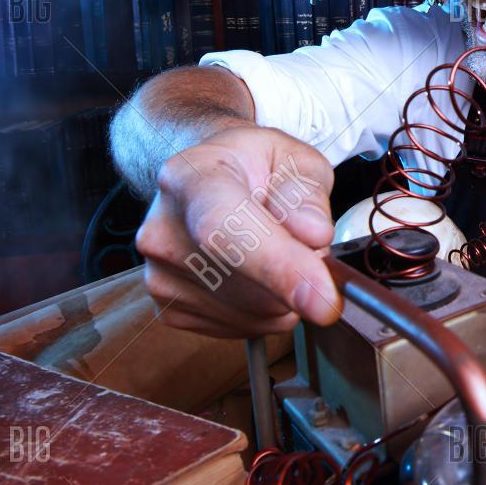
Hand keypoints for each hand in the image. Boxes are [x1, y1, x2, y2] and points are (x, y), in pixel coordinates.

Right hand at [134, 125, 340, 338]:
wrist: (204, 180)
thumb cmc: (249, 167)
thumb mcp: (292, 157)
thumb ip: (307, 191)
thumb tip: (313, 234)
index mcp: (190, 179)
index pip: (228, 230)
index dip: (278, 267)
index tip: (324, 300)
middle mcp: (164, 231)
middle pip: (250, 282)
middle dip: (300, 270)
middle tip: (301, 235)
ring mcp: (160, 276)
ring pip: (257, 313)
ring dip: (285, 291)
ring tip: (270, 247)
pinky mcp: (172, 311)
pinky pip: (247, 327)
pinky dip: (268, 309)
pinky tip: (254, 273)